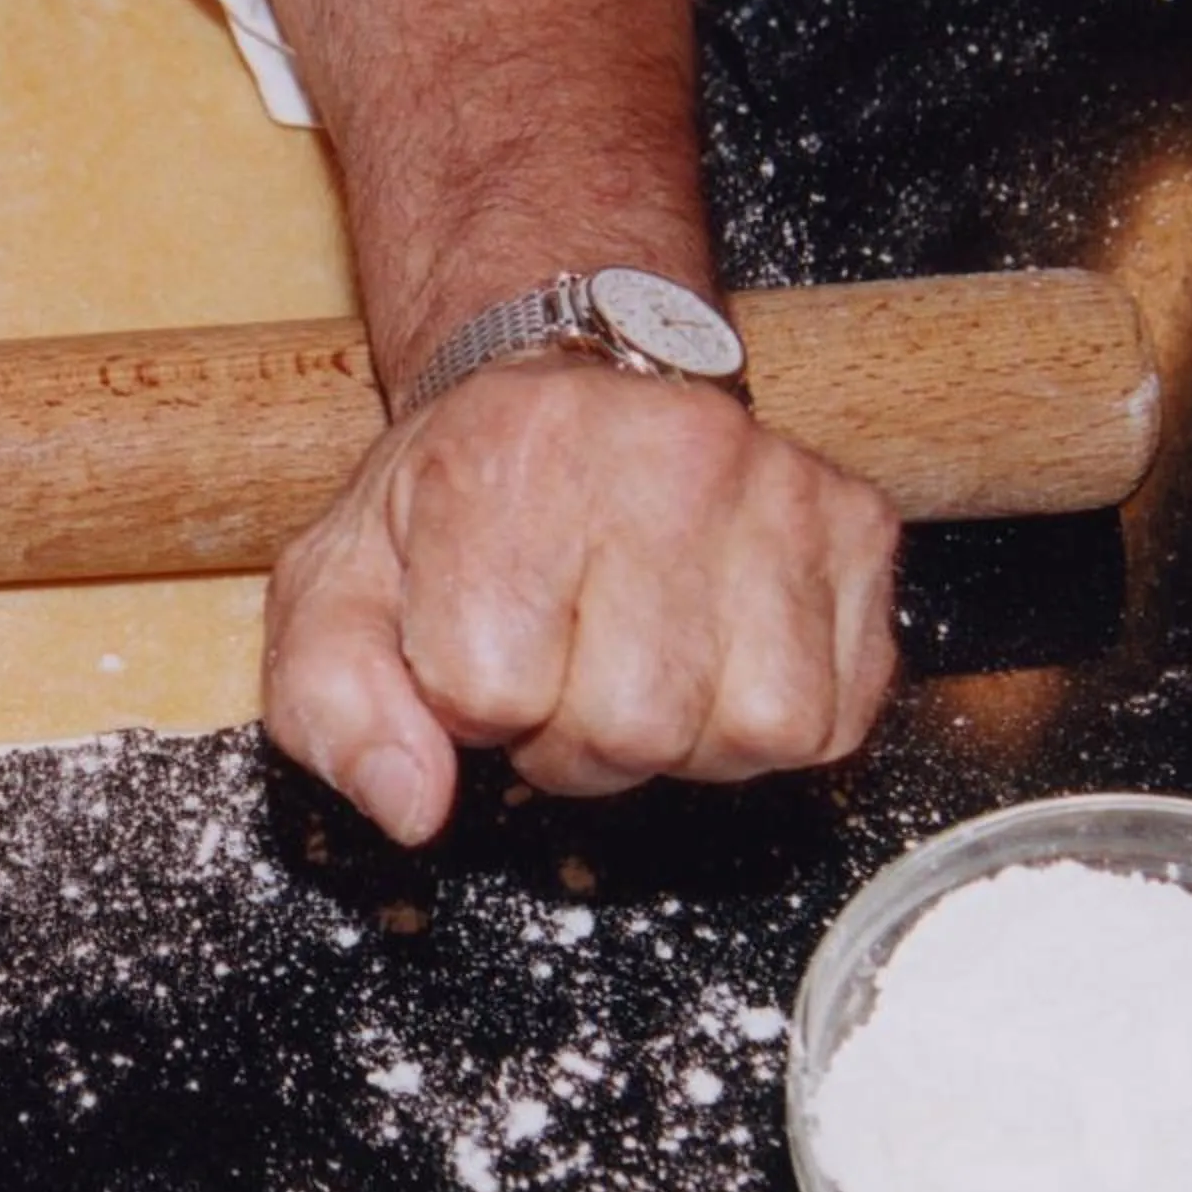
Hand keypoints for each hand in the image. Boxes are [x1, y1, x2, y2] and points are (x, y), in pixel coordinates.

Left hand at [262, 356, 898, 844]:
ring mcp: (776, 485)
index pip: (489, 691)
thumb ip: (336, 710)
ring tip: (633, 662)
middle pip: (630, 726)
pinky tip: (711, 658)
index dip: (468, 708)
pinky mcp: (855, 525)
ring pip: (747, 730)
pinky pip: (832, 716)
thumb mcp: (336, 590)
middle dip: (573, 739)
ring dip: (678, 739)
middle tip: (557, 667)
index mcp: (504, 460)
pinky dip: (764, 723)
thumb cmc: (452, 499)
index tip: (471, 653)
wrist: (563, 384)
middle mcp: (661, 454)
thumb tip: (410, 807)